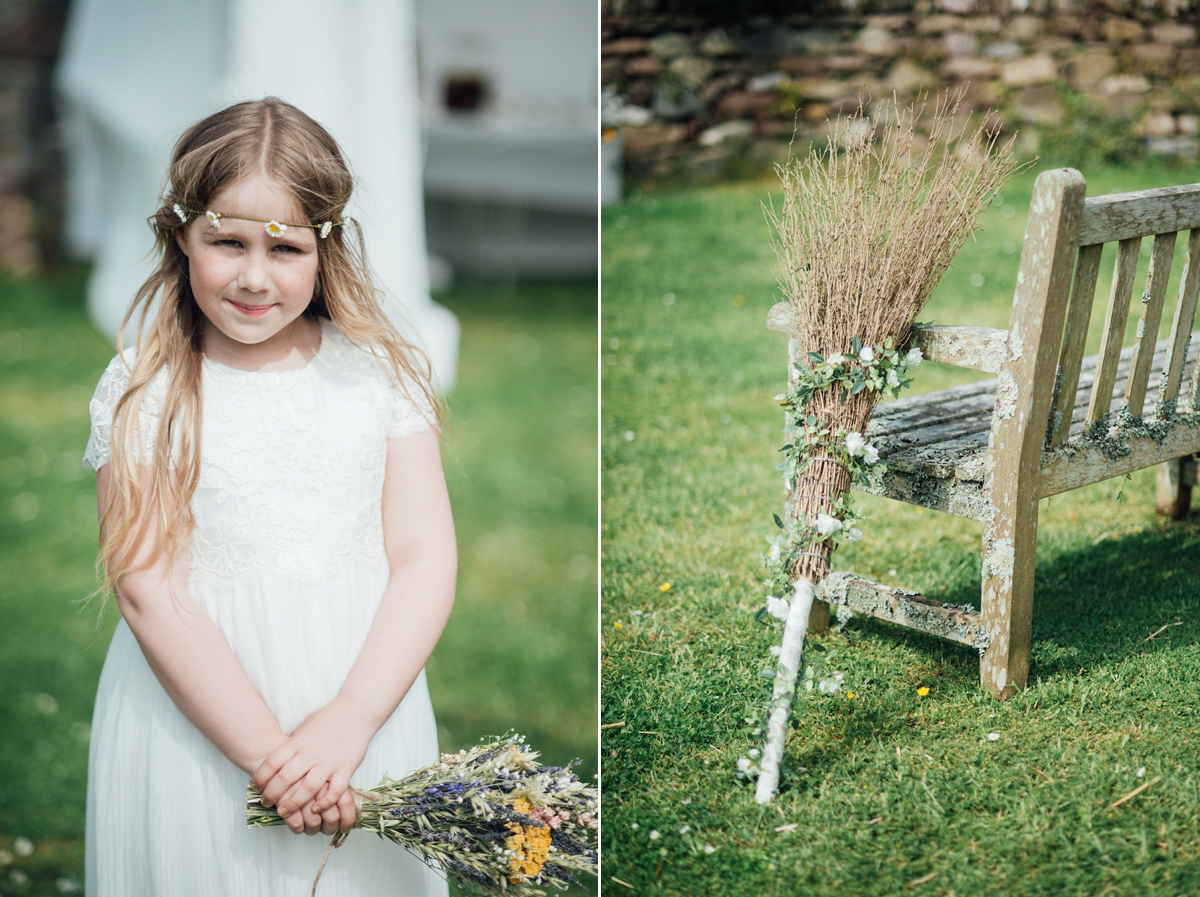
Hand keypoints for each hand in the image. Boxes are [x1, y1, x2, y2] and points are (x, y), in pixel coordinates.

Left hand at [250, 694, 375, 828]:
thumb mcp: (304, 729)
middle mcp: (312, 752)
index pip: (273, 761)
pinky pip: (335, 790)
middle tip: (267, 802)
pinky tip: (315, 809)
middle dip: (272, 794)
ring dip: (293, 803)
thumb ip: (291, 746)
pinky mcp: (346, 768)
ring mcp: (330, 761)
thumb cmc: (327, 719)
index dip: (261, 776)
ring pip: (308, 788)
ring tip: (284, 812)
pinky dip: (325, 802)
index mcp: (299, 742)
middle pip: (286, 777)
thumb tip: (274, 763)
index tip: (257, 786)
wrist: (357, 711)